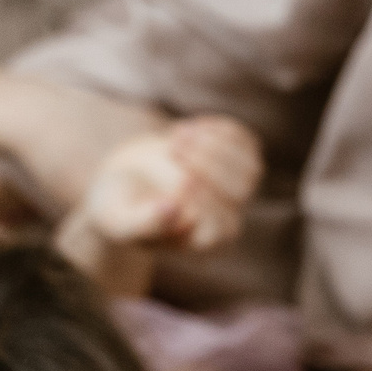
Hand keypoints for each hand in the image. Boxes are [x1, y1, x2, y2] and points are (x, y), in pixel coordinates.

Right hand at [79, 116, 261, 252]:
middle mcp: (228, 221)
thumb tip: (172, 209)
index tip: (180, 181)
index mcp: (203, 244)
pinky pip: (245, 142)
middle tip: (172, 147)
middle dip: (210, 165)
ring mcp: (237, 191)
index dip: (205, 203)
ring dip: (214, 145)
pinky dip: (219, 130)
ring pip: (250, 168)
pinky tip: (189, 127)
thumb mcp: (121, 221)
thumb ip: (144, 222)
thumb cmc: (121, 209)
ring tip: (176, 135)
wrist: (125, 182)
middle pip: (241, 194)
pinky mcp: (237, 161)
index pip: (222, 228)